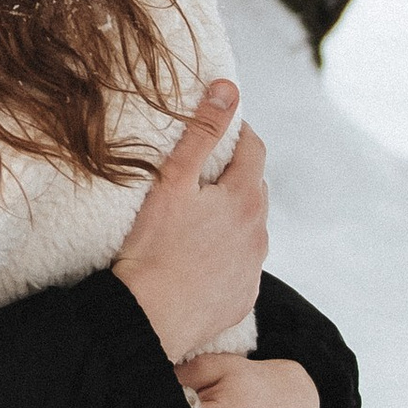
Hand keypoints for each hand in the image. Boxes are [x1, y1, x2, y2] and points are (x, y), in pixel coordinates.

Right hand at [111, 84, 266, 361]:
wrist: (148, 318)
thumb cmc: (153, 248)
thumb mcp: (173, 181)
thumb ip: (201, 133)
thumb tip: (228, 89)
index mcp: (244, 199)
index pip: (254, 150)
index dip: (239, 133)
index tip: (222, 128)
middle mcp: (258, 233)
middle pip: (255, 190)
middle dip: (237, 176)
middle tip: (205, 173)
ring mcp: (253, 268)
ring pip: (251, 230)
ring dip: (234, 218)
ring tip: (200, 220)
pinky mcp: (242, 298)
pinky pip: (242, 266)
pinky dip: (228, 255)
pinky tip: (200, 259)